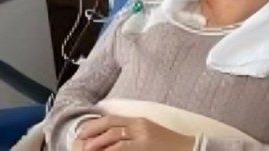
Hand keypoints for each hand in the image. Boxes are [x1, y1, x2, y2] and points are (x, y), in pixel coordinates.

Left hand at [76, 114, 195, 150]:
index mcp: (139, 121)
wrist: (190, 149)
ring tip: (85, 150)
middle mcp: (140, 126)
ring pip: (113, 138)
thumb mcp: (150, 133)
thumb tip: (112, 142)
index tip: (82, 135)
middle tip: (78, 144)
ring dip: (96, 145)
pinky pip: (121, 148)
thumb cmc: (170, 146)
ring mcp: (142, 137)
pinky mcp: (144, 147)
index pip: (111, 119)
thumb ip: (132, 133)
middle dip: (91, 135)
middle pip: (109, 127)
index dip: (94, 126)